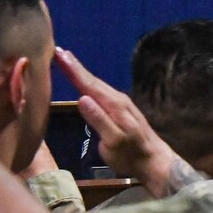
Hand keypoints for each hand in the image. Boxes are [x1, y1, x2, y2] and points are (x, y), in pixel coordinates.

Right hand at [55, 48, 192, 197]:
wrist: (154, 161)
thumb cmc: (131, 155)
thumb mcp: (113, 141)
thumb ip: (99, 120)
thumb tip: (82, 98)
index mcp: (114, 105)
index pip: (89, 84)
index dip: (73, 69)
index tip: (59, 53)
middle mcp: (117, 100)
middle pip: (92, 81)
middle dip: (75, 66)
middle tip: (58, 51)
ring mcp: (120, 104)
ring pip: (97, 85)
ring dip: (81, 73)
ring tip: (67, 61)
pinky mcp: (120, 111)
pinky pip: (101, 92)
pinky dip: (89, 84)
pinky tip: (84, 84)